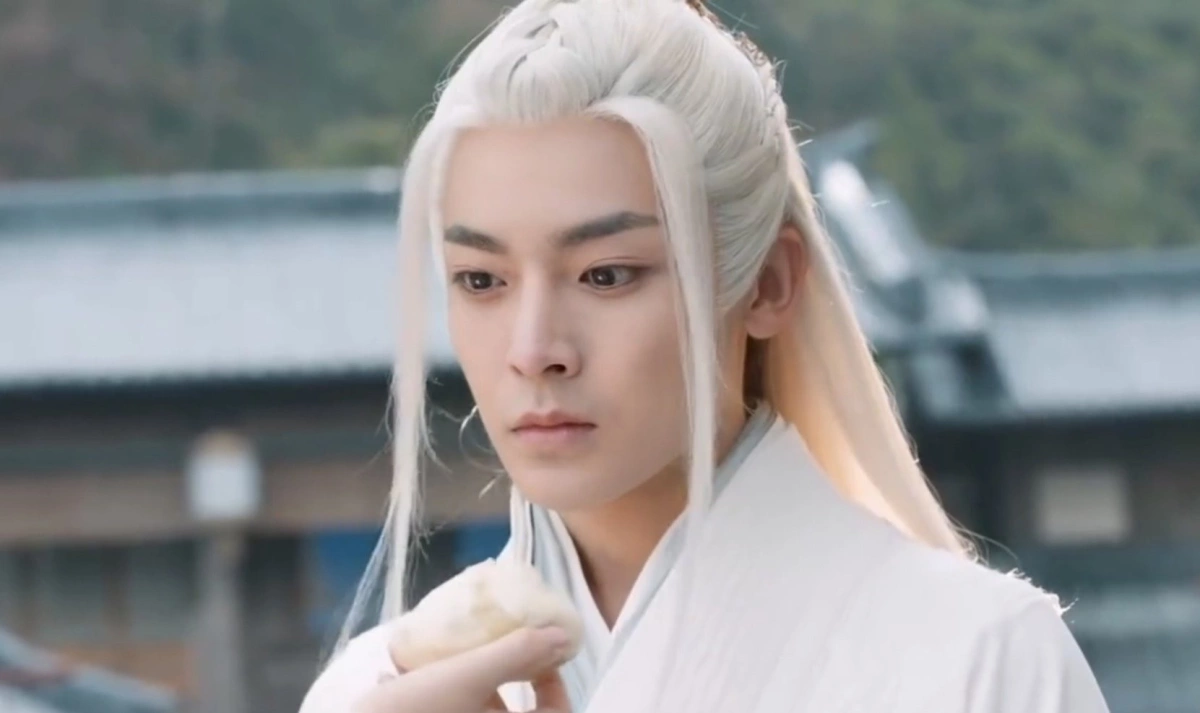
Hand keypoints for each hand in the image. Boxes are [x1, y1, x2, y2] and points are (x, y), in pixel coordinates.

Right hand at [353, 626, 573, 712]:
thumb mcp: (466, 676)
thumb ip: (516, 654)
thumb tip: (563, 635)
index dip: (555, 686)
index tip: (536, 654)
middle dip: (507, 680)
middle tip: (492, 646)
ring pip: (481, 712)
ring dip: (472, 687)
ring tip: (449, 657)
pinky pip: (450, 711)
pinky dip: (443, 697)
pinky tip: (412, 680)